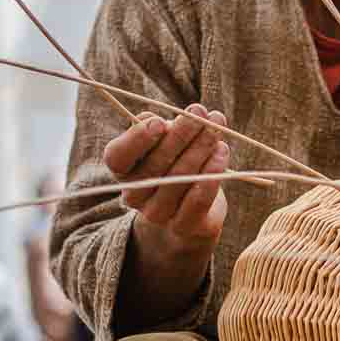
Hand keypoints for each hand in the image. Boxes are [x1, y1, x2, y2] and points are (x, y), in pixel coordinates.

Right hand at [103, 103, 230, 262]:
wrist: (189, 208)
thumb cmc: (173, 161)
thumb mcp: (162, 140)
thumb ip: (157, 126)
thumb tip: (157, 119)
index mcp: (122, 171)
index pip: (117, 156)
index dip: (137, 139)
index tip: (160, 121)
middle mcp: (134, 195)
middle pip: (156, 163)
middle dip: (181, 134)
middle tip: (200, 114)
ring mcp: (157, 214)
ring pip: (180, 178)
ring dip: (201, 148)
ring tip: (217, 129)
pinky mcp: (183, 226)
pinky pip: (198, 199)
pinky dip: (212, 173)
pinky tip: (222, 153)